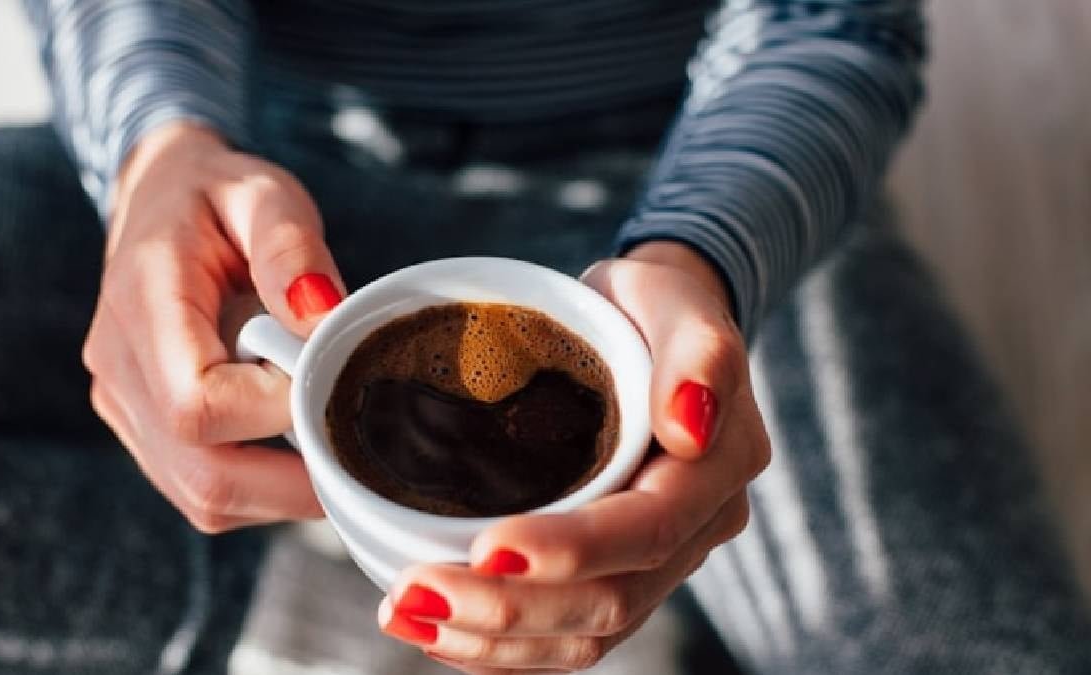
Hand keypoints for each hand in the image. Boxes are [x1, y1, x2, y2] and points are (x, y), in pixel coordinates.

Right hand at [83, 122, 346, 531]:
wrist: (159, 200)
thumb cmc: (217, 196)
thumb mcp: (262, 193)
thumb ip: (289, 245)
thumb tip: (320, 318)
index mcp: (142, 304)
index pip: (197, 405)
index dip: (274, 410)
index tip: (324, 372)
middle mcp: (117, 367)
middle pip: (203, 475)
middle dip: (293, 479)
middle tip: (357, 444)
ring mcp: (123, 405)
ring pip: (203, 497)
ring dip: (281, 491)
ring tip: (329, 438)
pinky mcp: (141, 428)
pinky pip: (201, 490)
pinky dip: (260, 488)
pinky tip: (297, 444)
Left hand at [378, 242, 770, 672]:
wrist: (647, 329)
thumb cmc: (652, 308)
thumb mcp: (675, 300)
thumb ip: (698, 352)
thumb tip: (688, 424)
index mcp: (716, 468)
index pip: (648, 531)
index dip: (570, 551)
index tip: (486, 547)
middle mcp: (695, 530)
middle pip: (609, 601)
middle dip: (509, 609)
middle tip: (414, 592)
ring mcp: (657, 563)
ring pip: (584, 635)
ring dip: (492, 640)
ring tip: (406, 615)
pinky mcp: (616, 575)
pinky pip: (566, 636)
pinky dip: (500, 649)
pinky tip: (438, 633)